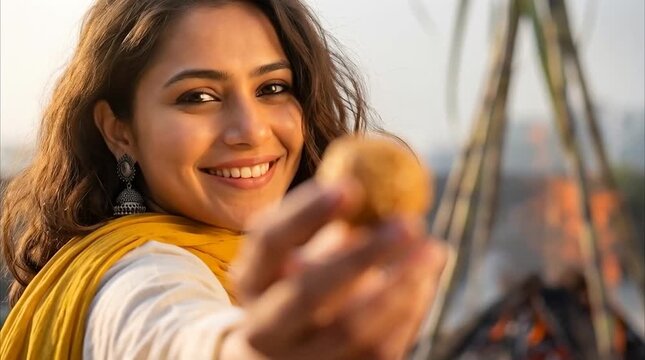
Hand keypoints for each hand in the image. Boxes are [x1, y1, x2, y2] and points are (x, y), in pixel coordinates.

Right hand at [221, 180, 447, 358]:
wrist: (278, 355)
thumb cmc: (296, 286)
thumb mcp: (297, 255)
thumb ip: (328, 225)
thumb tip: (382, 179)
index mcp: (251, 281)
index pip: (267, 242)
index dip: (306, 213)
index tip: (351, 186)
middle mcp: (264, 325)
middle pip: (307, 293)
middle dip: (361, 257)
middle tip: (409, 223)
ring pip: (352, 331)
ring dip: (401, 287)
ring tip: (433, 249)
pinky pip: (379, 352)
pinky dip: (409, 313)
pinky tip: (424, 282)